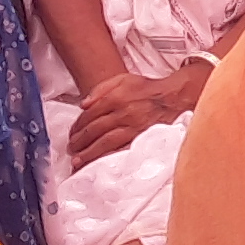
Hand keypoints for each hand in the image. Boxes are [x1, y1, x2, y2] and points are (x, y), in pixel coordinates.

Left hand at [68, 60, 211, 162]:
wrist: (173, 98)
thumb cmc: (147, 89)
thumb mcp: (123, 79)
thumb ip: (101, 89)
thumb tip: (83, 104)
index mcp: (116, 97)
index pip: (89, 114)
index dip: (77, 126)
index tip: (72, 134)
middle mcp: (123, 113)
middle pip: (94, 130)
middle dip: (79, 141)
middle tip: (70, 149)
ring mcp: (133, 128)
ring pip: (105, 143)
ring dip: (89, 153)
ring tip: (77, 161)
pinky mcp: (142, 139)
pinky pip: (121, 151)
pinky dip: (108, 158)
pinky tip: (99, 164)